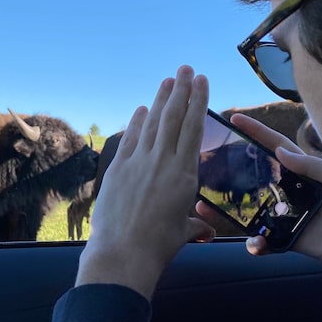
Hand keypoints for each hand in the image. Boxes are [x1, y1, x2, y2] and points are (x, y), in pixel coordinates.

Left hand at [76, 65, 212, 299]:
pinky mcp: (118, 168)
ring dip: (159, 100)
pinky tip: (140, 109)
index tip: (201, 81)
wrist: (124, 252)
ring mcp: (138, 162)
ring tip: (167, 81)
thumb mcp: (183, 233)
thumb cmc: (159, 246)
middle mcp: (162, 161)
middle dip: (180, 90)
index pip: (193, 128)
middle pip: (173, 117)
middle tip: (185, 69)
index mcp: (185, 173)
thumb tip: (204, 231)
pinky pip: (129, 139)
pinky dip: (135, 122)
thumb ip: (195, 225)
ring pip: (151, 123)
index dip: (198, 101)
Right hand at [195, 113, 321, 293]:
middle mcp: (292, 190)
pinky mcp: (290, 239)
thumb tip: (280, 152)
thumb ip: (312, 166)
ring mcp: (288, 215)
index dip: (256, 132)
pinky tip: (255, 244)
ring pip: (254, 209)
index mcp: (305, 170)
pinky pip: (266, 240)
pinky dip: (257, 244)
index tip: (236, 118)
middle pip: (257, 177)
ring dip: (233, 211)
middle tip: (209, 166)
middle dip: (233, 172)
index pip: (275, 146)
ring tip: (210, 209)